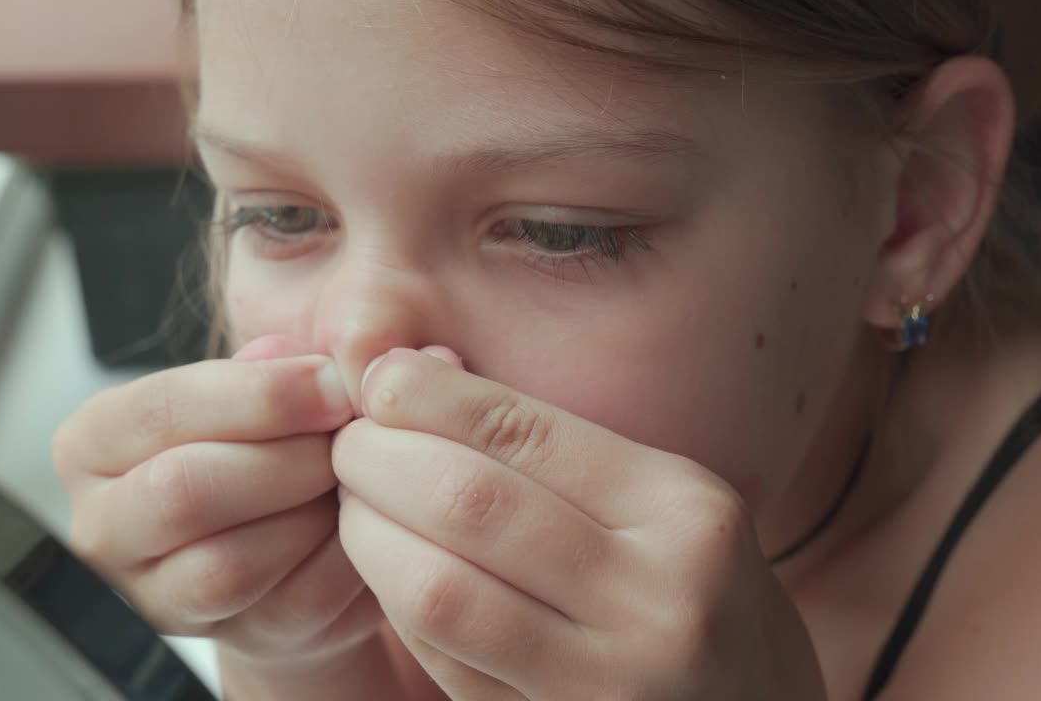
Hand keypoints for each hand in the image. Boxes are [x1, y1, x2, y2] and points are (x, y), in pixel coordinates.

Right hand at [53, 336, 383, 663]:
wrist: (283, 539)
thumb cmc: (258, 445)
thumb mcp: (255, 387)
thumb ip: (279, 364)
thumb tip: (329, 359)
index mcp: (94, 443)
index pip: (162, 409)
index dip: (261, 394)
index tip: (332, 383)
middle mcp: (102, 526)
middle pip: (185, 491)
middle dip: (287, 457)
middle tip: (348, 436)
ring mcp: (154, 596)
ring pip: (229, 565)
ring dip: (311, 515)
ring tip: (350, 480)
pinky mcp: (220, 641)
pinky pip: (286, 606)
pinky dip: (338, 560)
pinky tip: (358, 524)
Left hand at [332, 348, 825, 699]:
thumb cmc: (693, 590)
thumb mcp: (660, 502)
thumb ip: (547, 446)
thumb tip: (412, 372)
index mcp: (684, 512)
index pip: (522, 430)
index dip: (427, 397)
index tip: (376, 380)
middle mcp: (658, 598)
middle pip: (469, 503)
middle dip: (379, 460)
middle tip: (347, 445)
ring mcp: (610, 684)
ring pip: (439, 592)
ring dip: (368, 535)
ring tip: (355, 506)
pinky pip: (444, 661)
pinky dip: (396, 604)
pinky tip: (390, 571)